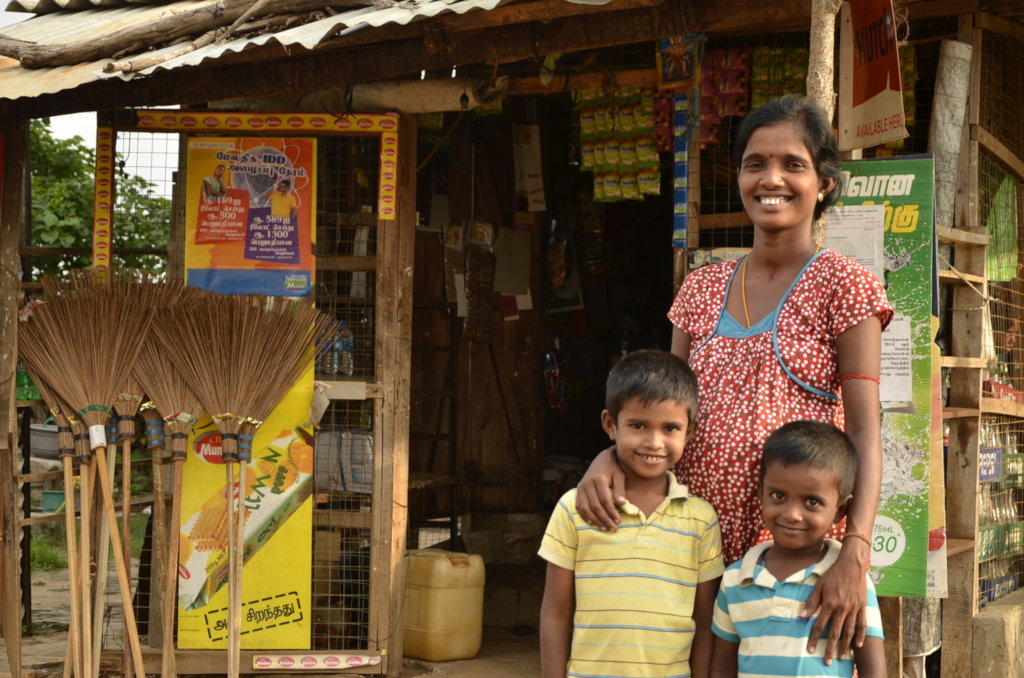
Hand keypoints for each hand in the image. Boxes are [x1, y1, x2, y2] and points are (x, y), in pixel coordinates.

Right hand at [575, 446, 624, 530]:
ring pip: (585, 508)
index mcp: (598, 479)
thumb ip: (620, 489)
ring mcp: (581, 487)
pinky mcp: (578, 490)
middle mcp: (587, 483)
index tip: (619, 522)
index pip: (605, 501)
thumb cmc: (613, 468)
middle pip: (595, 506)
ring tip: (604, 528)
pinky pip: (579, 506)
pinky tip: (592, 522)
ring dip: (595, 520)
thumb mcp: (619, 475)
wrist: (602, 458)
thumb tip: (622, 504)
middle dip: (605, 519)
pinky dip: (585, 515)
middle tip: (613, 528)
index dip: (612, 512)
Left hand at [801, 538, 868, 663]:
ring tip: (841, 658)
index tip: (810, 650)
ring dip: (845, 646)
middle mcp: (843, 609)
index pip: (820, 625)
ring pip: (849, 632)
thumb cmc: (833, 574)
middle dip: (830, 649)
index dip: (815, 639)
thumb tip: (802, 616)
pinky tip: (857, 645)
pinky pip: (862, 624)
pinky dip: (861, 636)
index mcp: (830, 604)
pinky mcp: (862, 607)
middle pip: (836, 633)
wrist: (852, 565)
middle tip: (827, 662)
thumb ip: (811, 602)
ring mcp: (854, 609)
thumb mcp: (819, 586)